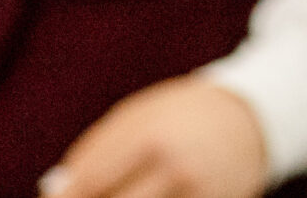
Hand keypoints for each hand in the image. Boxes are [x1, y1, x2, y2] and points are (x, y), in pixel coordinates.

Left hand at [41, 77, 267, 197]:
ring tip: (126, 191)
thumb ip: (93, 152)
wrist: (251, 119)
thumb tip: (54, 191)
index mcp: (151, 140)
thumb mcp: (136, 117)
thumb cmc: (179, 116)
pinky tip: (151, 197)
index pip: (89, 186)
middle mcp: (177, 172)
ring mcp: (200, 196)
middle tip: (90, 197)